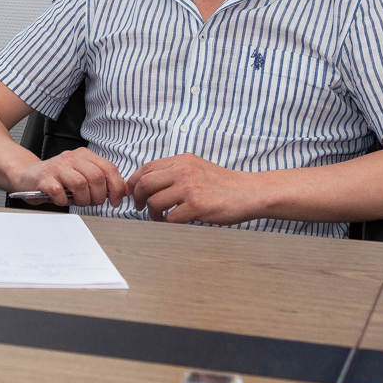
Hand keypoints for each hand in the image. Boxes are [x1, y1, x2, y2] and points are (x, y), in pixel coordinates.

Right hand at [9, 148, 126, 207]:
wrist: (27, 175)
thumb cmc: (57, 178)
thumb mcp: (81, 173)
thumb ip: (100, 179)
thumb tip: (123, 191)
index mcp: (84, 155)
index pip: (109, 168)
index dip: (116, 187)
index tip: (115, 200)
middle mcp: (71, 158)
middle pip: (96, 177)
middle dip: (98, 196)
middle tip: (92, 202)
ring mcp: (57, 167)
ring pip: (80, 184)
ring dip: (82, 199)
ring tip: (77, 202)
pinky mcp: (44, 179)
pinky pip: (59, 192)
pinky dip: (64, 201)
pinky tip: (62, 200)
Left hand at [126, 154, 258, 224]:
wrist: (250, 193)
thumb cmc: (223, 184)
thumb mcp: (197, 167)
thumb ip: (175, 171)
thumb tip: (147, 182)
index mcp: (182, 160)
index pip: (146, 168)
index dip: (134, 182)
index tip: (133, 192)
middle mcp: (184, 171)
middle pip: (145, 184)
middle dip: (138, 197)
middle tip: (140, 206)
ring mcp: (190, 188)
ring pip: (155, 202)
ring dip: (152, 213)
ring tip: (158, 217)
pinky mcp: (198, 206)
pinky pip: (171, 217)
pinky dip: (167, 222)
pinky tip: (173, 222)